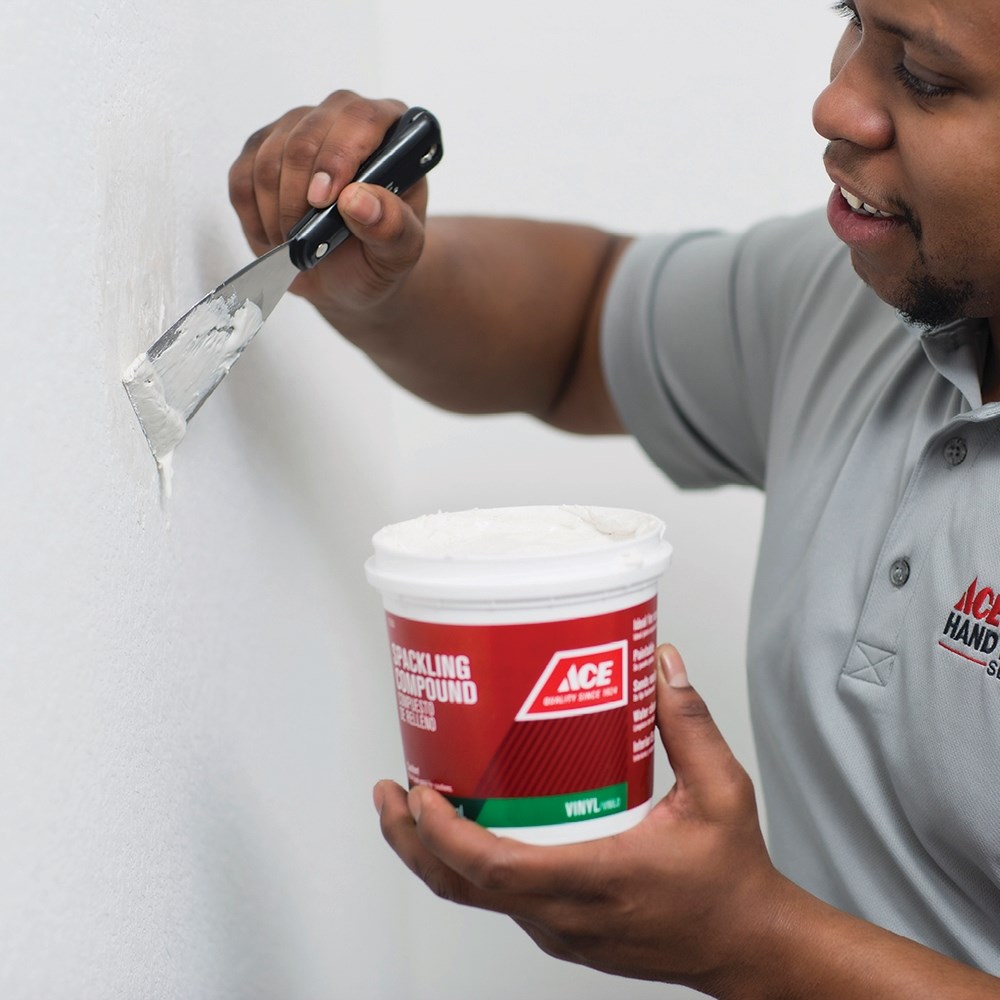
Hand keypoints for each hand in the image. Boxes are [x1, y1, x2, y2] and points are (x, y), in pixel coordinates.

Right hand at [228, 90, 428, 311]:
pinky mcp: (260, 151)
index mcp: (391, 132)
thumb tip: (357, 200)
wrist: (351, 275)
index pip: (361, 119)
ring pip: (268, 157)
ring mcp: (298, 129)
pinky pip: (242, 176)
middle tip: (304, 236)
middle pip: (305, 134)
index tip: (323, 201)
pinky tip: (275, 236)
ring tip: (296, 242)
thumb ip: (392, 227)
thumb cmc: (380, 253)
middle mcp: (341, 119)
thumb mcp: (401, 251)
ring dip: (277, 211)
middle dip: (298, 194)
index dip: (338, 156)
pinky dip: (255, 216)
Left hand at [374, 645, 792, 997]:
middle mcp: (566, 915)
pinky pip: (501, 900)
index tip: (419, 796)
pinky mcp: (564, 931)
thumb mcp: (721, 792)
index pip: (496, 871)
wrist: (748, 948)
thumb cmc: (732, 881)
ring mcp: (560, 929)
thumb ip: (688, 724)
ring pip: (475, 899)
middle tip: (391, 793)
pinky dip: (470, 865)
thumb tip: (660, 666)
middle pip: (462, 889)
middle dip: (411, 843)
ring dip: (436, 854)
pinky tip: (474, 826)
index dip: (444, 835)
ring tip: (418, 803)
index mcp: (598, 879)